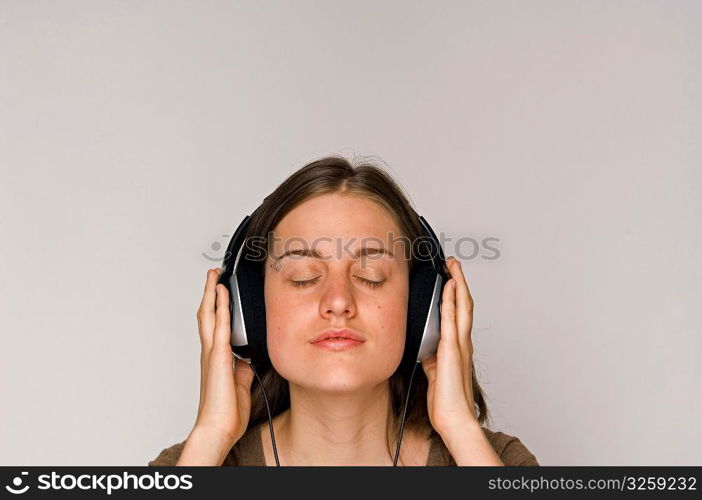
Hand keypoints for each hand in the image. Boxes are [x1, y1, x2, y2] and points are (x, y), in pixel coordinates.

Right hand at [193, 268, 254, 445]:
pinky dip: (221, 307)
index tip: (219, 292)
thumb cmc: (227, 412)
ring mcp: (213, 353)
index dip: (215, 307)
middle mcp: (210, 353)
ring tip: (214, 276)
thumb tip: (249, 356)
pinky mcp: (219, 356)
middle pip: (205, 315)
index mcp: (216, 359)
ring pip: (208, 315)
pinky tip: (223, 293)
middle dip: (208, 294)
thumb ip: (244, 367)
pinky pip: (220, 325)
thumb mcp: (241, 383)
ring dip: (211, 293)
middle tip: (212, 276)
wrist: (218, 428)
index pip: (214, 326)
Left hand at [421, 256, 477, 435]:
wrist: (453, 417)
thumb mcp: (434, 372)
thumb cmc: (445, 400)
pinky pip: (452, 320)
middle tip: (454, 264)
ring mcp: (459, 345)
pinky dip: (451, 301)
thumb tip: (425, 349)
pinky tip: (449, 288)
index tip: (450, 278)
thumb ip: (432, 357)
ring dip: (458, 284)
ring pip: (462, 306)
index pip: (459, 314)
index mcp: (457, 347)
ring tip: (453, 266)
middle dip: (459, 282)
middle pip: (465, 304)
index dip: (456, 294)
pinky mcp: (452, 349)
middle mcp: (462, 342)